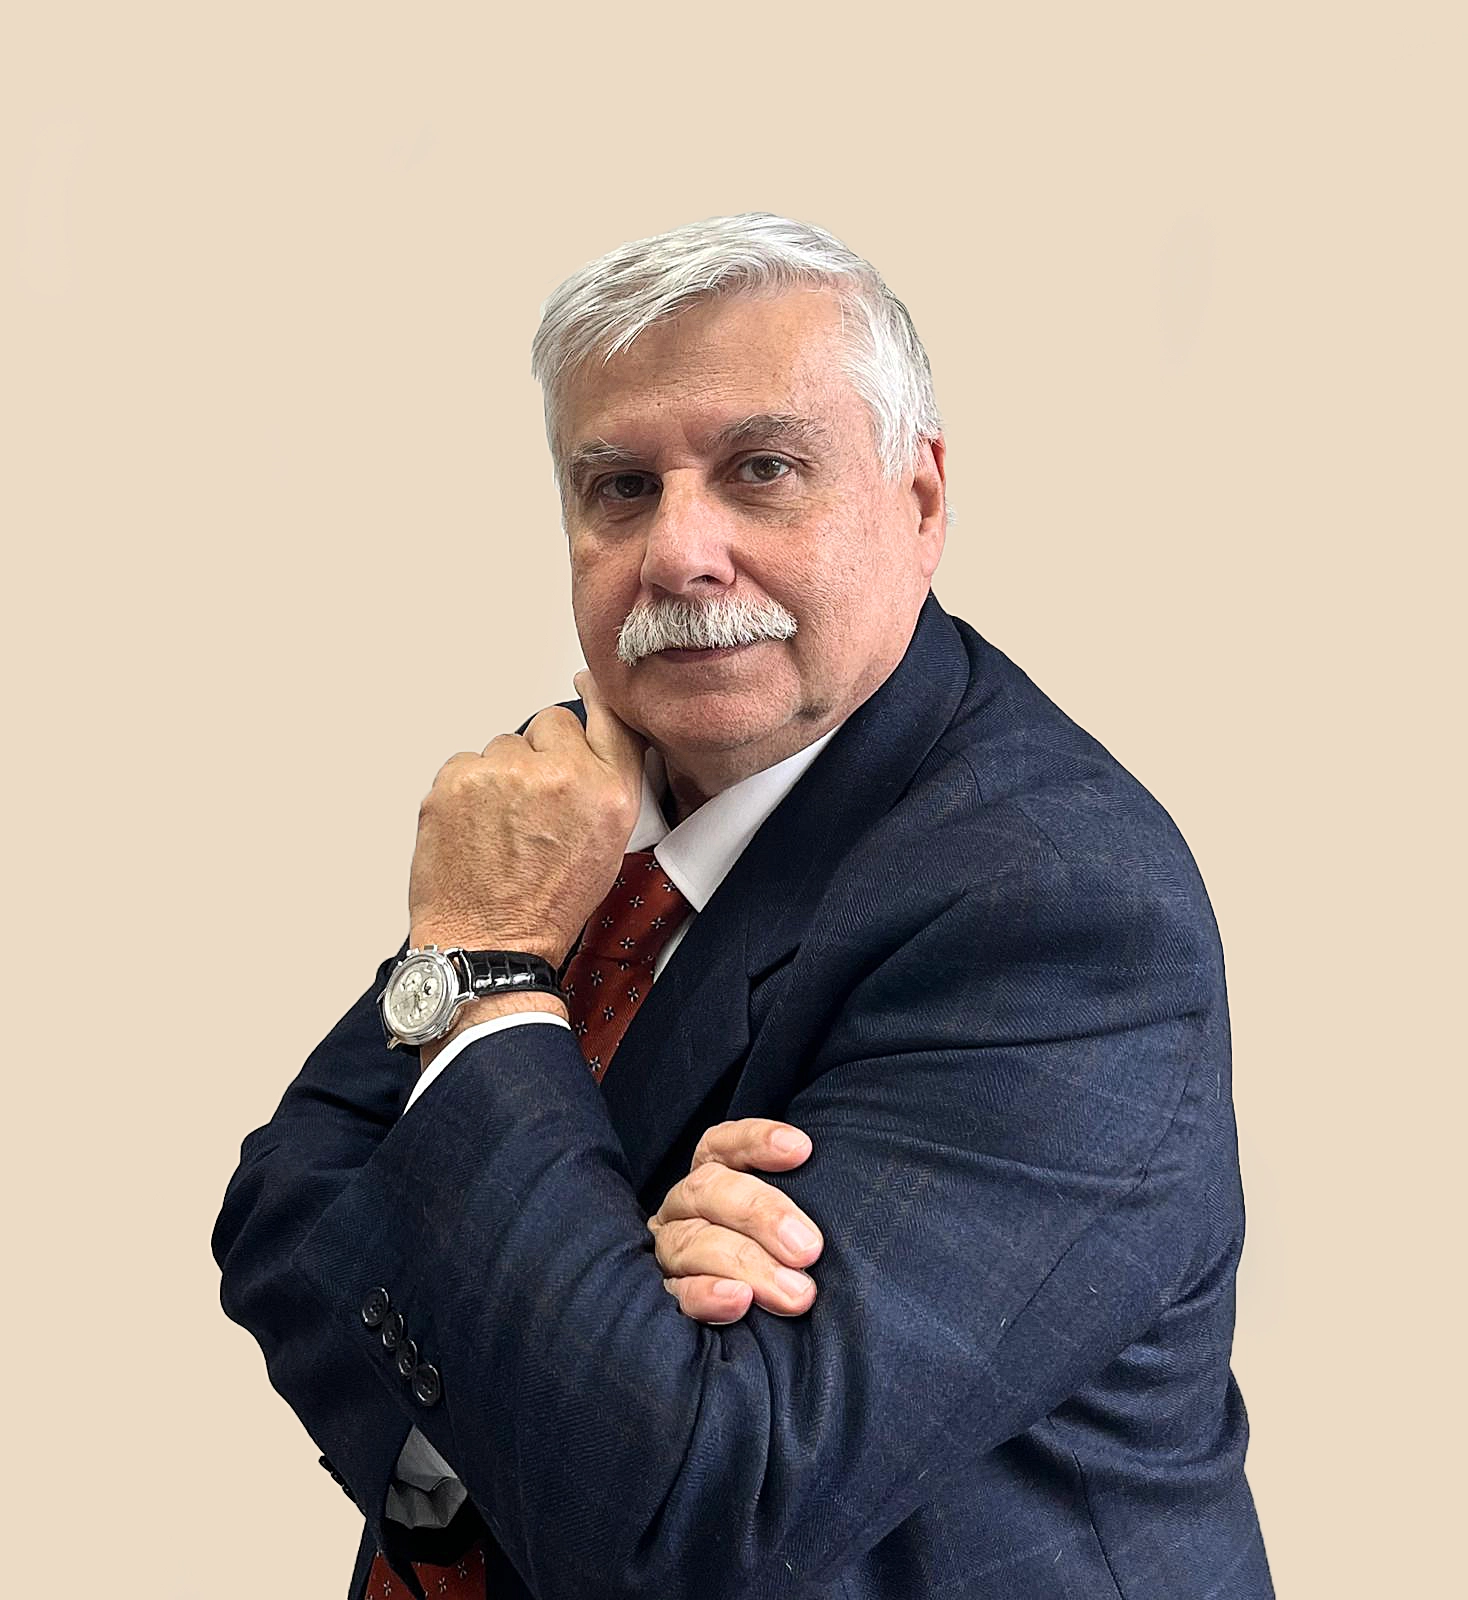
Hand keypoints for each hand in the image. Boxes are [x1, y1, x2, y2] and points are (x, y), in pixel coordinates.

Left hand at [408, 669, 644, 965]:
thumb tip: (585, 716)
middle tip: (532, 808)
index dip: (595, 695)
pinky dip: (466, 791)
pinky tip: (475, 830)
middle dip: (540, 755)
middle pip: (548, 724)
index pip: (609, 716)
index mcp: (608, 792)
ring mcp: (504, 773)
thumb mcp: (608, 842)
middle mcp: (560, 775)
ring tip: (501, 828)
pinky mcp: (457, 779)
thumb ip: (606, 777)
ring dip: (500, 776)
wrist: (488, 943)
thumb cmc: (548, 904)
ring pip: (502, 746)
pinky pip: (465, 764)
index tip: (584, 684)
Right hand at [647, 1119, 823, 1323]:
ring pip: (694, 1242)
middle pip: (709, 1190)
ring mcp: (673, 1248)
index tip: (801, 1149)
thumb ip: (801, 1203)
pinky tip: (741, 1301)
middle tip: (808, 1248)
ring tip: (794, 1292)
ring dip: (748, 1265)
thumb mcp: (792, 1216)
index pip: (724, 1144)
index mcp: (714, 1173)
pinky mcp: (669, 1294)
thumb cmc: (787, 1251)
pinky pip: (680, 1292)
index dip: (758, 1141)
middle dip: (762, 1215)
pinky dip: (710, 1295)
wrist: (756, 1329)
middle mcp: (686, 1205)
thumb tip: (830, 1207)